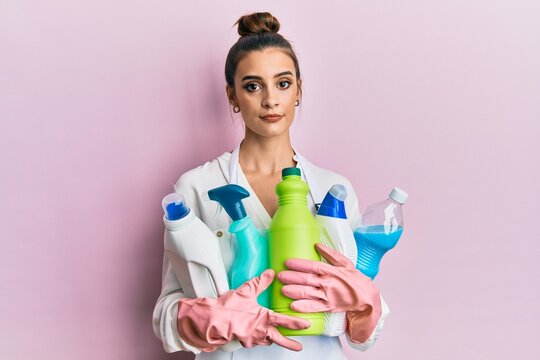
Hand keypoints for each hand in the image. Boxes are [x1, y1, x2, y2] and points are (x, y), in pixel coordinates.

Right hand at [177, 269, 310, 351]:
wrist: (214, 321)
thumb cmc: (229, 308)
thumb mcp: (247, 291)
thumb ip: (260, 282)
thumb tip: (271, 273)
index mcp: (264, 318)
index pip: (285, 320)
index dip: (297, 322)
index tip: (306, 324)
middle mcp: (260, 330)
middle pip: (279, 339)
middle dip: (290, 344)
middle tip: (298, 347)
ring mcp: (252, 338)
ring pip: (266, 340)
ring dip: (271, 339)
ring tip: (274, 337)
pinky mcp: (243, 341)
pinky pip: (253, 341)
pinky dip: (256, 338)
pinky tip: (255, 334)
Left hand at [278, 243, 380, 313]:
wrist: (366, 297)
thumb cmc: (354, 279)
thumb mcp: (345, 263)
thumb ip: (331, 254)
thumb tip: (317, 245)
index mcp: (331, 271)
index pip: (312, 266)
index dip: (299, 264)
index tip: (287, 262)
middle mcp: (328, 283)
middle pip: (307, 279)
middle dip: (291, 277)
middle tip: (280, 276)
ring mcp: (328, 295)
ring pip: (308, 293)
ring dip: (294, 291)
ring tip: (283, 289)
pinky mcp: (329, 306)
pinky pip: (314, 307)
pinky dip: (304, 307)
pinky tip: (293, 306)